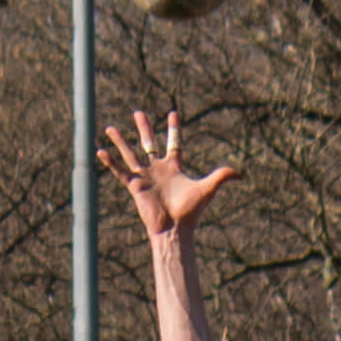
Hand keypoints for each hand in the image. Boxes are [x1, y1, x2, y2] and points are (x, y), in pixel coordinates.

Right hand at [103, 110, 236, 239]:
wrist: (175, 228)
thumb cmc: (191, 211)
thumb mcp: (208, 189)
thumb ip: (222, 177)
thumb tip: (241, 173)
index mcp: (174, 168)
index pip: (174, 143)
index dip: (174, 129)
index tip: (173, 113)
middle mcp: (157, 169)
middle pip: (149, 143)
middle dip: (144, 128)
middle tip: (138, 112)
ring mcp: (145, 176)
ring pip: (130, 154)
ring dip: (120, 141)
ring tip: (110, 128)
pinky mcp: (135, 185)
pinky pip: (120, 171)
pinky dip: (111, 162)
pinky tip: (100, 151)